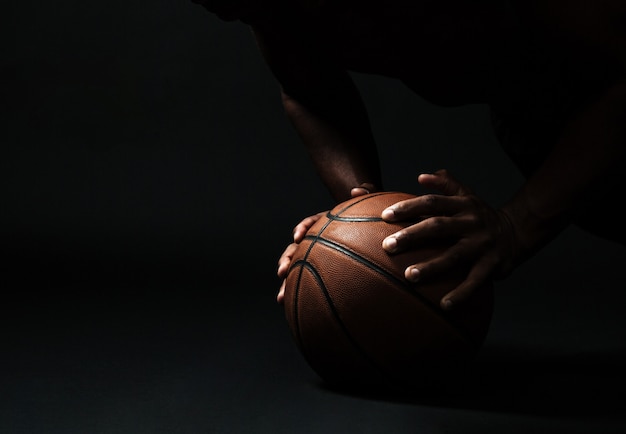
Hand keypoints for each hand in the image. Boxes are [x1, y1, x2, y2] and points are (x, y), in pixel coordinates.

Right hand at [276, 183, 377, 303]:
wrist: (371, 233)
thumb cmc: (370, 219)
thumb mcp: (368, 205)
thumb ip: (365, 194)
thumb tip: (357, 190)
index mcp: (325, 224)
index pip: (310, 223)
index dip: (302, 229)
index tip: (298, 236)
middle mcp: (317, 241)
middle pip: (296, 249)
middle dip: (287, 260)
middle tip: (282, 272)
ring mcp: (317, 256)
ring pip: (298, 270)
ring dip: (287, 284)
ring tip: (281, 298)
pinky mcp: (321, 271)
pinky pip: (309, 283)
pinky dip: (302, 296)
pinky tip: (296, 310)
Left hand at [381, 169, 517, 310]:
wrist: (518, 232)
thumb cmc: (481, 215)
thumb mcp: (467, 195)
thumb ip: (446, 184)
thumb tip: (422, 176)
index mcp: (462, 205)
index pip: (431, 203)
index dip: (408, 207)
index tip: (385, 216)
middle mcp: (471, 223)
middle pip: (438, 227)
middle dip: (411, 236)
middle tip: (387, 246)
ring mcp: (482, 244)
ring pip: (454, 255)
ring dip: (431, 267)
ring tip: (409, 276)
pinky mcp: (492, 265)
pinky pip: (475, 281)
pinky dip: (460, 294)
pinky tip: (444, 305)